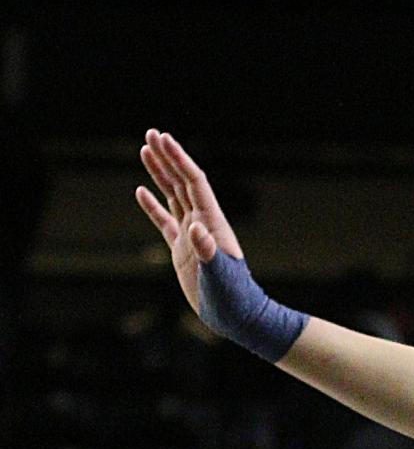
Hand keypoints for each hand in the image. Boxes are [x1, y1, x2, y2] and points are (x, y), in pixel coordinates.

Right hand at [135, 130, 243, 317]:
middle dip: (168, 157)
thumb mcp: (220, 276)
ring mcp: (192, 235)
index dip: (179, 160)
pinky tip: (141, 191)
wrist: (237, 315)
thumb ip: (208, 252)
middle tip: (151, 133)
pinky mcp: (182, 250)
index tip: (164, 139)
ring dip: (160, 174)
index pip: (193, 182)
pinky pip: (165, 221)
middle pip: (183, 182)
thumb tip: (195, 227)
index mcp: (213, 223)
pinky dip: (152, 206)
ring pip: (173, 196)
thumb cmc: (233, 297)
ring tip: (145, 150)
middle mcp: (203, 223)